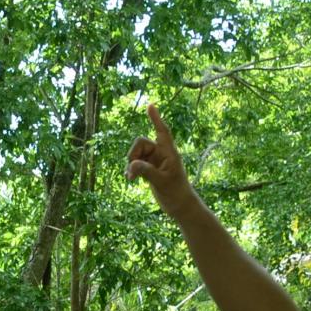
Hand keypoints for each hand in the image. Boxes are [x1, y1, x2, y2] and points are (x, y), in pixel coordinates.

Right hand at [125, 104, 198, 218]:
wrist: (179, 205)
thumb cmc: (176, 193)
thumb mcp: (161, 182)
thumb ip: (146, 171)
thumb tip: (131, 164)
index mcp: (169, 152)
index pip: (162, 131)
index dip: (156, 119)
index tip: (150, 105)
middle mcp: (161, 154)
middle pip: (141, 143)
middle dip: (133, 154)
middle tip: (132, 170)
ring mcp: (154, 161)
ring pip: (136, 154)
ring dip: (130, 164)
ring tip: (131, 178)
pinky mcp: (149, 169)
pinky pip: (135, 164)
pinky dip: (131, 170)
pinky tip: (130, 179)